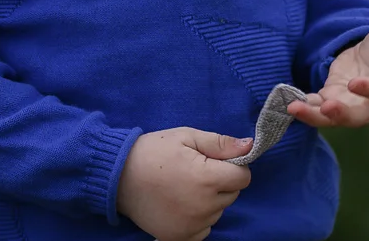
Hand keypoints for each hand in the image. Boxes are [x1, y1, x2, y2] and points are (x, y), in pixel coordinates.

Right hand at [115, 127, 252, 240]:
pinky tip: (181, 204)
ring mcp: (192, 225)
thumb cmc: (153, 151)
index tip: (215, 161)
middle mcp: (204, 206)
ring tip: (184, 187)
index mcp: (208, 179)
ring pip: (218, 212)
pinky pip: (205, 229)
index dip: (233, 166)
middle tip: (195, 171)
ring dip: (209, 201)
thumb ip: (220, 143)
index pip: (243, 177)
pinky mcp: (180, 237)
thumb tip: (250, 146)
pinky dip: (198, 219)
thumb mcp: (186, 137)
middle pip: (231, 195)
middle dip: (220, 182)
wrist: (117, 177)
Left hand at [285, 15, 368, 129]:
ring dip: (314, 115)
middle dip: (341, 114)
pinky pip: (318, 107)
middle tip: (325, 108)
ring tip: (293, 109)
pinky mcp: (332, 97)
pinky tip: (288, 102)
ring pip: (333, 117)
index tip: (354, 83)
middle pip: (358, 115)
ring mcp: (349, 102)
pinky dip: (304, 107)